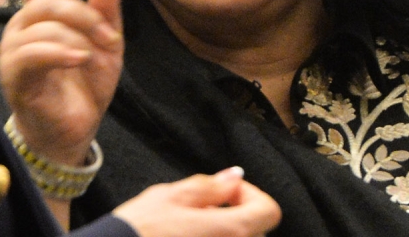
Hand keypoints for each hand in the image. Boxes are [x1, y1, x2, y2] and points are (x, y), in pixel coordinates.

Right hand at [0, 0, 122, 165]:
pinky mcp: (13, 76)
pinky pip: (31, 54)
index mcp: (40, 16)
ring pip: (42, 26)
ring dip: (77, 37)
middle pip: (47, 2)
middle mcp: (21, 28)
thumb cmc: (83, 87)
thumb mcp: (106, 46)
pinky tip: (79, 59)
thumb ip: (107, 12)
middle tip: (110, 36)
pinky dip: (59, 52)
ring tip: (96, 55)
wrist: (72, 133)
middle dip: (84, 15)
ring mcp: (13, 51)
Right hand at [113, 167, 281, 236]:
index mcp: (231, 231)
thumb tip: (235, 177)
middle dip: (232, 213)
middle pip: (254, 229)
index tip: (223, 192)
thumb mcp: (172, 196)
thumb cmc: (140, 230)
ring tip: (187, 228)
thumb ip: (210, 186)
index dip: (249, 194)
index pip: (269, 210)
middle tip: (198, 209)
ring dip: (220, 231)